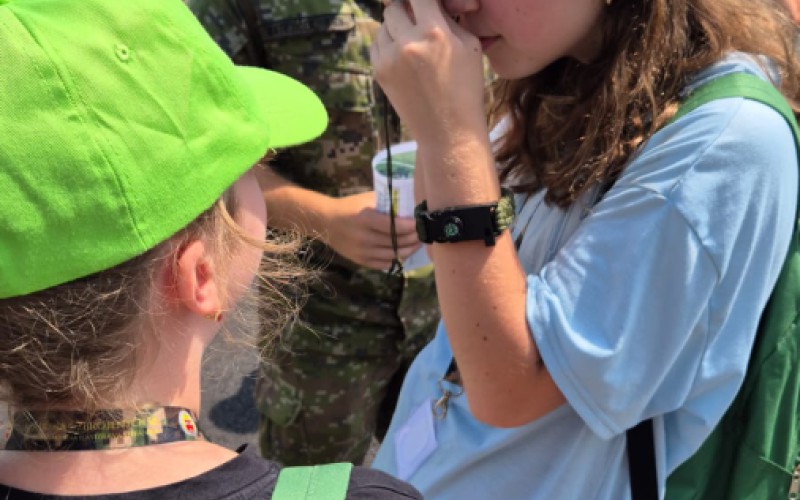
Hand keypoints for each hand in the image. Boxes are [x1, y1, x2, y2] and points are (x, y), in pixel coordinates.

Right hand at [322, 191, 421, 269]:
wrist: (325, 222)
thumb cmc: (350, 207)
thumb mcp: (368, 199)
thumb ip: (388, 203)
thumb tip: (412, 205)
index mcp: (365, 219)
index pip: (395, 227)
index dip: (411, 226)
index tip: (420, 222)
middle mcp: (364, 238)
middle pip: (397, 242)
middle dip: (414, 238)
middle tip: (423, 233)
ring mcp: (362, 252)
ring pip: (393, 255)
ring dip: (409, 250)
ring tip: (418, 243)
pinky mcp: (360, 261)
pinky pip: (384, 264)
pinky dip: (397, 259)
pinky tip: (404, 252)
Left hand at [370, 0, 486, 146]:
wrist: (448, 131)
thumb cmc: (465, 88)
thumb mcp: (469, 46)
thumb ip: (449, 18)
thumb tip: (432, 3)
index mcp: (435, 33)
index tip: (424, 2)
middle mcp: (408, 42)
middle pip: (395, 6)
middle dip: (407, 9)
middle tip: (418, 19)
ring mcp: (389, 58)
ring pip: (384, 24)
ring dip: (396, 26)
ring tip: (412, 42)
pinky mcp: (378, 72)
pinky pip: (377, 43)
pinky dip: (387, 43)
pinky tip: (403, 55)